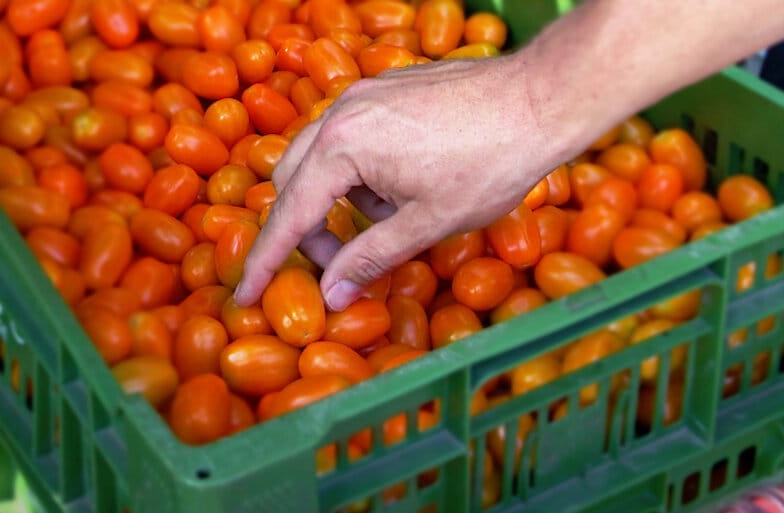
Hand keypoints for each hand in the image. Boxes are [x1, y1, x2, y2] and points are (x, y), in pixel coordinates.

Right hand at [234, 55, 579, 310]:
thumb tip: (331, 294)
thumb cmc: (491, 163)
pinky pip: (345, 137)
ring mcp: (361, 95)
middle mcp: (340, 112)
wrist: (540, 98)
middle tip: (338, 265)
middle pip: (292, 181)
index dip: (265, 261)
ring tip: (383, 225)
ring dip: (332, 200)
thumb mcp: (429, 223)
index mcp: (344, 146)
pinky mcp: (382, 90)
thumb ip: (371, 258)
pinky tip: (397, 189)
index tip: (243, 294)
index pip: (289, 215)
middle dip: (303, 229)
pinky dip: (354, 172)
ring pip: (317, 158)